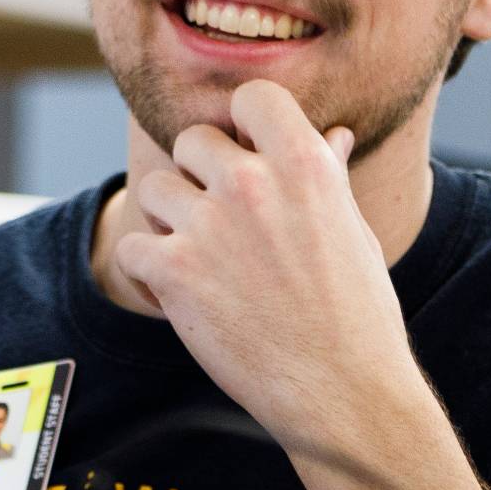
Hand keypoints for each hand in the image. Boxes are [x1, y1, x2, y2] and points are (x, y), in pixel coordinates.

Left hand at [112, 80, 408, 451]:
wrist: (345, 393)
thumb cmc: (358, 315)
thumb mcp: (353, 233)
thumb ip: (326, 177)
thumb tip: (332, 135)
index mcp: (304, 163)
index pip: (252, 96)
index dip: (244, 124)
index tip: (248, 154)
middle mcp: (252, 183)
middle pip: (191, 142)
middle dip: (200, 177)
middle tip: (223, 223)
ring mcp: (209, 226)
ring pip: (153, 190)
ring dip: (169, 222)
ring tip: (201, 259)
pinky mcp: (175, 273)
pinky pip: (132, 248)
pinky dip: (147, 273)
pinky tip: (177, 294)